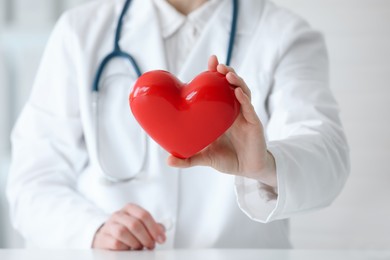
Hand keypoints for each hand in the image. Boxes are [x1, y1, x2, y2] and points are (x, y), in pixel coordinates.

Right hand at [92, 204, 165, 250]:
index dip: (154, 228)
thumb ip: (153, 226)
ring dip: (135, 242)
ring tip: (139, 247)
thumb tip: (162, 230)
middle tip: (151, 245)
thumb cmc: (127, 230)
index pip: (144, 215)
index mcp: (129, 209)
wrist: (106, 236)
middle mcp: (118, 215)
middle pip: (135, 224)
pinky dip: (125, 247)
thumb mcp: (140, 224)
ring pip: (123, 232)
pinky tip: (128, 249)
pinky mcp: (103, 238)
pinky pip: (115, 243)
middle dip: (146, 237)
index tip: (161, 239)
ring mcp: (109, 226)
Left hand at [167, 55, 276, 187]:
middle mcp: (234, 111)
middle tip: (217, 65)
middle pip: (232, 86)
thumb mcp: (205, 157)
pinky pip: (250, 109)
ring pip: (243, 93)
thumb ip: (188, 159)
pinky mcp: (254, 125)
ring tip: (226, 74)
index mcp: (222, 114)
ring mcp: (245, 116)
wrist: (248, 171)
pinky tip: (237, 93)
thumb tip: (168, 161)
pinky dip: (244, 100)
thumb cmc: (228, 160)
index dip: (215, 75)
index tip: (210, 60)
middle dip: (226, 72)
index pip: (219, 89)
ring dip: (236, 82)